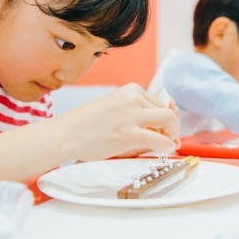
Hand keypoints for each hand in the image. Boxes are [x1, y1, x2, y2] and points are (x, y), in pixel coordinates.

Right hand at [52, 83, 179, 161]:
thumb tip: (169, 128)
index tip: (166, 128)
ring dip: (172, 134)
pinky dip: (166, 145)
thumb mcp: (115, 109)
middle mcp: (133, 97)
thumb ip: (139, 114)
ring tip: (165, 144)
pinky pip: (159, 139)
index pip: (161, 102)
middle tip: (168, 138)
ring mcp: (132, 115)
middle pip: (168, 111)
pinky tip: (164, 149)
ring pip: (169, 121)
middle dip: (172, 127)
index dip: (167, 117)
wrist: (65, 134)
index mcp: (131, 89)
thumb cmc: (88, 125)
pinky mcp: (129, 133)